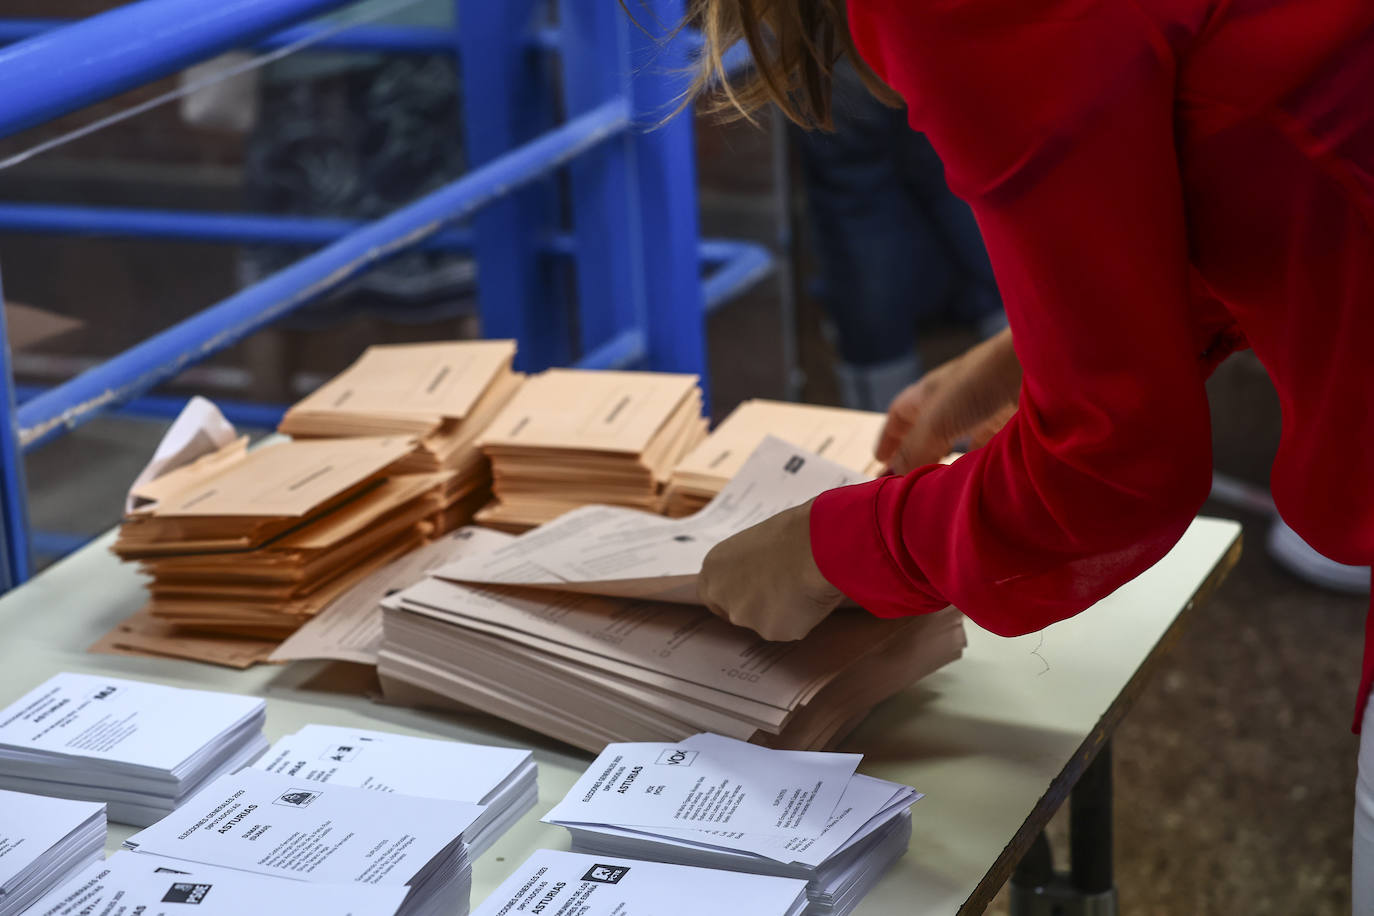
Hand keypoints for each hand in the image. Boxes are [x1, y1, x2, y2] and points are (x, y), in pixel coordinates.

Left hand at [698, 499, 844, 640]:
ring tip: (801, 586)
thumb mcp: (757, 545)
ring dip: (780, 611)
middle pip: (735, 612)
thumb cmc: (792, 533)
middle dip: (755, 606)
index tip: (745, 595)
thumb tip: (758, 578)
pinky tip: (809, 598)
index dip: (730, 597)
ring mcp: (744, 616)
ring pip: (764, 621)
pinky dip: (800, 618)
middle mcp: (722, 594)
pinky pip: (788, 628)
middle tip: (780, 591)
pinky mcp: (770, 631)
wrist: (815, 545)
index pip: (708, 594)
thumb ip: (747, 567)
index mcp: (714, 567)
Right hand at [876, 326, 1022, 474]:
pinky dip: (979, 461)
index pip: (901, 414)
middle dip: (916, 453)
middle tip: (907, 479)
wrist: (1038, 366)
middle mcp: (955, 399)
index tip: (879, 459)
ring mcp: (985, 409)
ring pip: (960, 438)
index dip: (889, 437)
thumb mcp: (935, 422)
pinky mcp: (1012, 421)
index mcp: (929, 391)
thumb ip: (914, 451)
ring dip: (949, 459)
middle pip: (928, 428)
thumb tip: (892, 479)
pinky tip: (978, 476)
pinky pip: (989, 445)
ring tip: (941, 484)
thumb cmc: (978, 384)